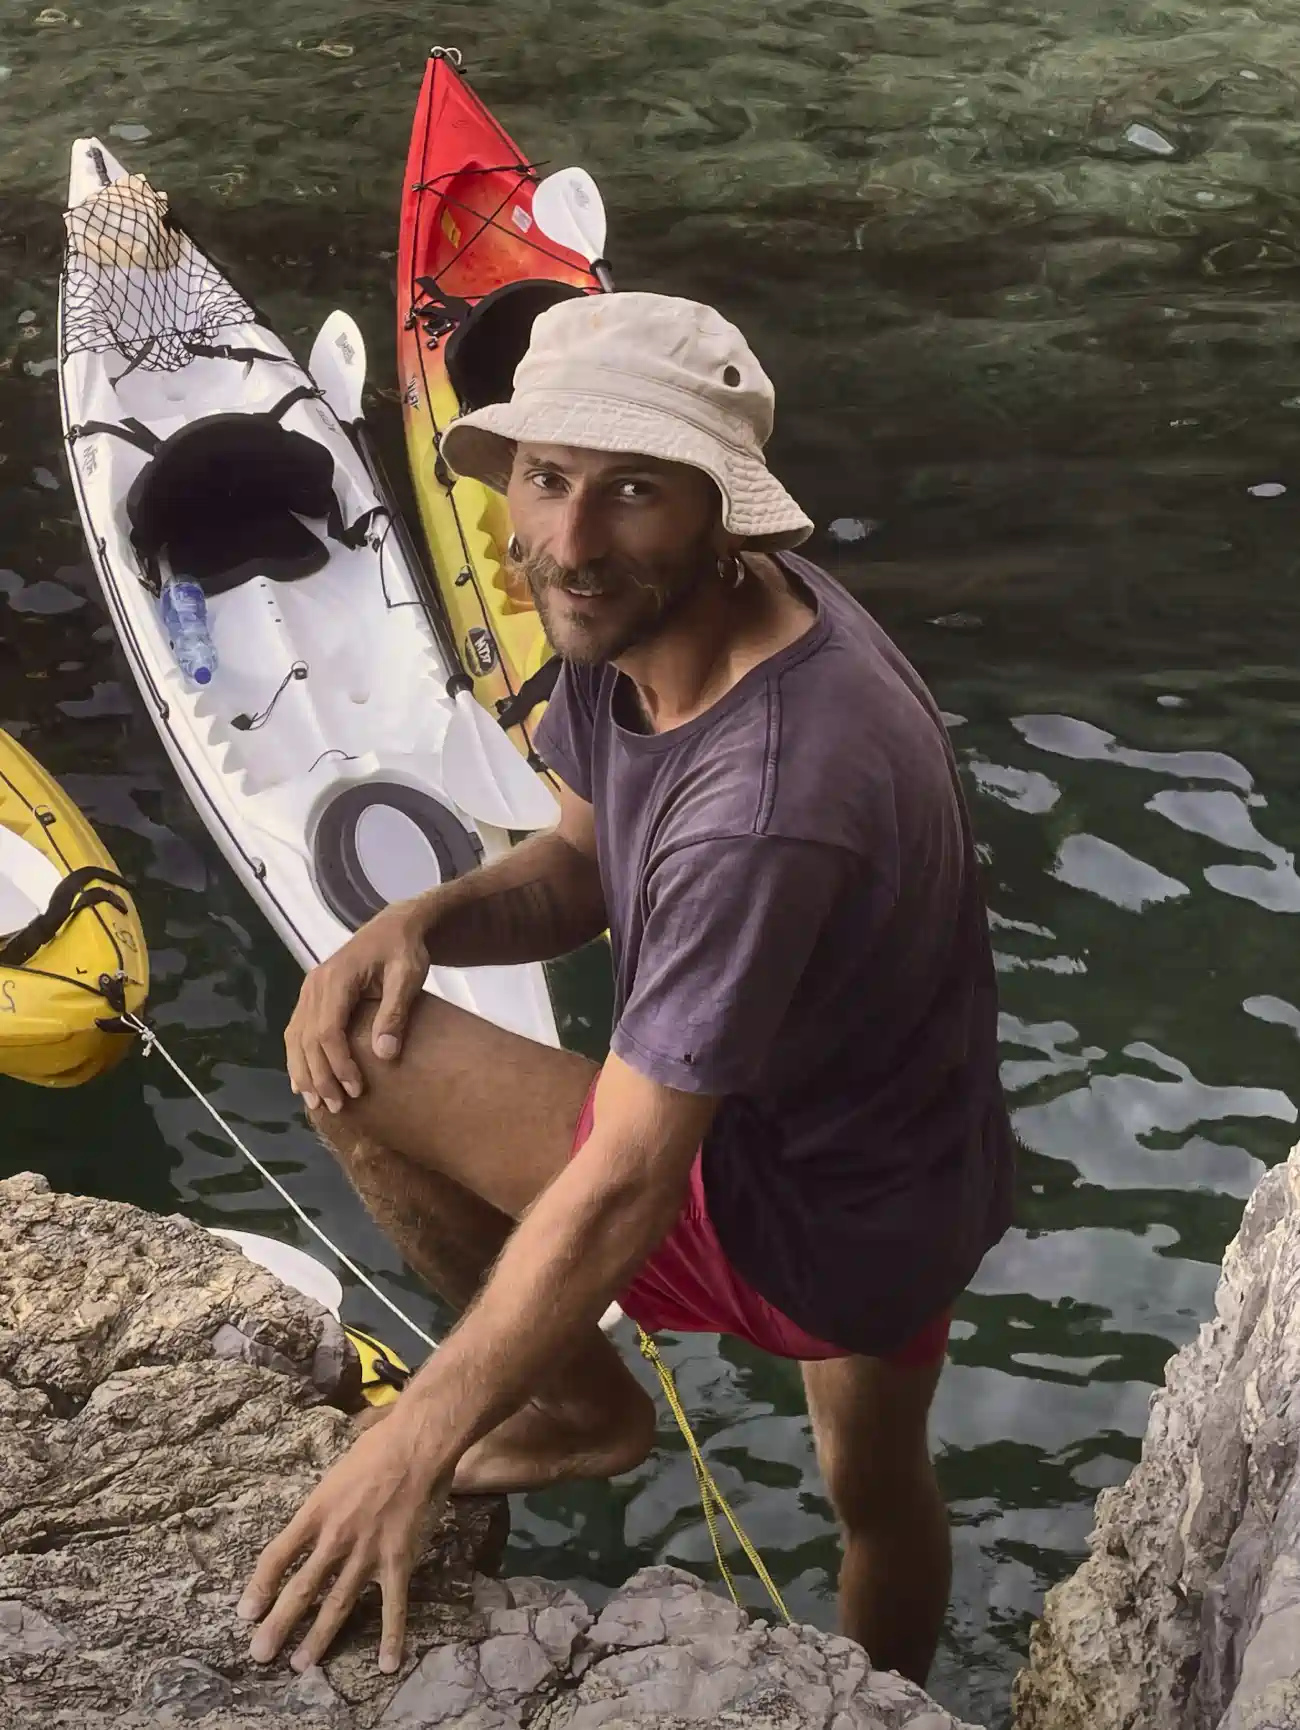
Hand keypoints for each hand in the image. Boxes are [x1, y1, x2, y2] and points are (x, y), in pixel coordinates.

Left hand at [237, 1413, 448, 1674]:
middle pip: (301, 1588)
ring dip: (318, 1638)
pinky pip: (394, 1606)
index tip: (246, 1612)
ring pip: (337, 1603)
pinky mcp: (398, 1561)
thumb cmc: (377, 1447)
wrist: (418, 1444)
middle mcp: (335, 1538)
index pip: (276, 1556)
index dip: (259, 1586)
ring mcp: (367, 1553)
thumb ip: (322, 1504)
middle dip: (278, 1624)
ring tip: (300, 1665)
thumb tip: (312, 1522)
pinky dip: (391, 1637)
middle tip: (260, 1653)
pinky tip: (388, 1664)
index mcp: (315, 1512)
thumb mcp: (335, 1472)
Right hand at [286, 896, 432, 1110]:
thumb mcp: (408, 976)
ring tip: (316, 1103)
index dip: (339, 1064)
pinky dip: (297, 1057)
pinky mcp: (312, 995)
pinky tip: (301, 1081)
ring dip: (304, 1072)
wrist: (394, 927)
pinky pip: (297, 1030)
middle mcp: (315, 984)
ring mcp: (309, 989)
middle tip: (337, 1107)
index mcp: (337, 979)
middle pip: (308, 1039)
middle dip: (320, 1077)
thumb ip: (395, 1012)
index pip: (329, 1031)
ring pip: (296, 1038)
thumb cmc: (405, 950)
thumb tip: (385, 1055)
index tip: (356, 1090)